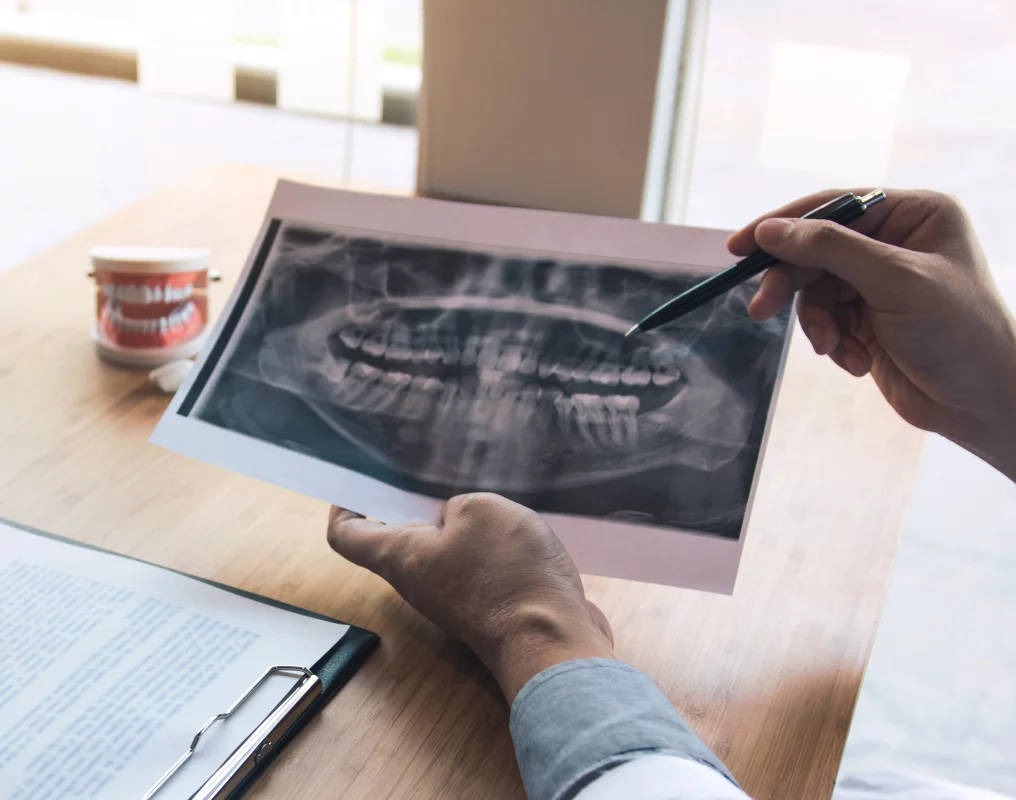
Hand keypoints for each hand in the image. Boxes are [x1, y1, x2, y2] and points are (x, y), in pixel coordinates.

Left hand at [327, 493, 613, 702]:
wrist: (554, 641)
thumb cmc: (507, 572)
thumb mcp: (480, 510)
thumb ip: (458, 506)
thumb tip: (457, 520)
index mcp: (400, 556)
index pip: (347, 535)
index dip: (345, 505)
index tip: (360, 482)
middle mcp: (418, 582)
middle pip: (398, 538)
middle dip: (414, 502)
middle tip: (436, 470)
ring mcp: (454, 599)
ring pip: (442, 550)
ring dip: (460, 523)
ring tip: (486, 493)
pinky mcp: (488, 607)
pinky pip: (477, 567)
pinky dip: (489, 544)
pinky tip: (517, 525)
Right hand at [728, 189, 1015, 479]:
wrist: (983, 404)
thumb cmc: (959, 333)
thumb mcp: (892, 281)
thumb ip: (829, 250)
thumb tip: (771, 231)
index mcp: (914, 214)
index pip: (833, 207)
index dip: (784, 225)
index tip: (741, 247)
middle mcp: (897, 242)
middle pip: (816, 251)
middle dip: (792, 285)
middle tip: (759, 309)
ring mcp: (881, 282)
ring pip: (816, 290)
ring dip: (818, 323)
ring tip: (835, 347)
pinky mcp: (870, 319)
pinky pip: (826, 320)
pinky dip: (832, 342)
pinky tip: (857, 360)